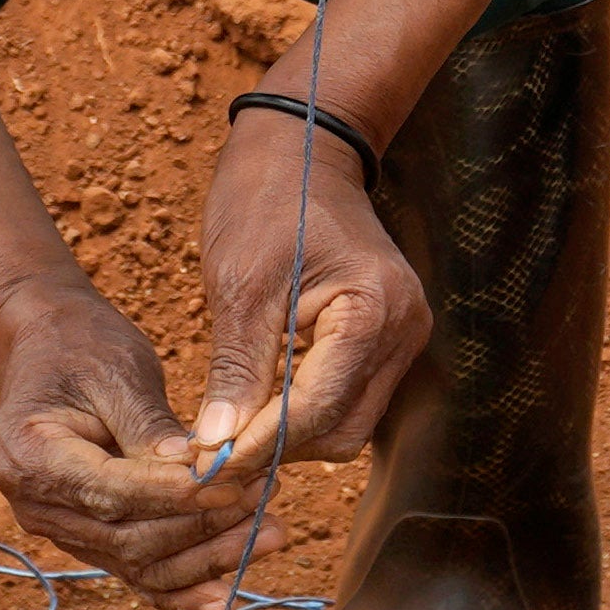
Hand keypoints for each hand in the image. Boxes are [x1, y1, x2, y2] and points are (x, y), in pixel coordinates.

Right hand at [0, 264, 276, 609]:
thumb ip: (149, 427)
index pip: (110, 492)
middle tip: (266, 494)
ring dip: (207, 558)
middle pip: (127, 540)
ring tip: (270, 531)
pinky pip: (136, 574)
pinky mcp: (89, 540)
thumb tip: (198, 475)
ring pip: (139, 566)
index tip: (233, 484)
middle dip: (203, 525)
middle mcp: (35, 506)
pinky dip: (181, 591)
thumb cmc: (80, 346)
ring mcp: (60, 530)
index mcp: (26, 457)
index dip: (175, 496)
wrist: (48, 347)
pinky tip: (224, 600)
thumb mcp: (115, 371)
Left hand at [194, 92, 428, 479]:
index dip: (258, 445)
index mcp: (373, 312)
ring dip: (291, 432)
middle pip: (341, 431)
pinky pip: (350, 396)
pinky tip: (262, 397)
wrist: (306, 145)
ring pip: (348, 424)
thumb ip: (236, 369)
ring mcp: (404, 335)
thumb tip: (216, 446)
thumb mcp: (239, 284)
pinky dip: (306, 407)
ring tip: (233, 422)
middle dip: (277, 446)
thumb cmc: (266, 199)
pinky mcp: (390, 338)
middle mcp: (404, 330)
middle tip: (214, 447)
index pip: (316, 411)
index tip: (206, 464)